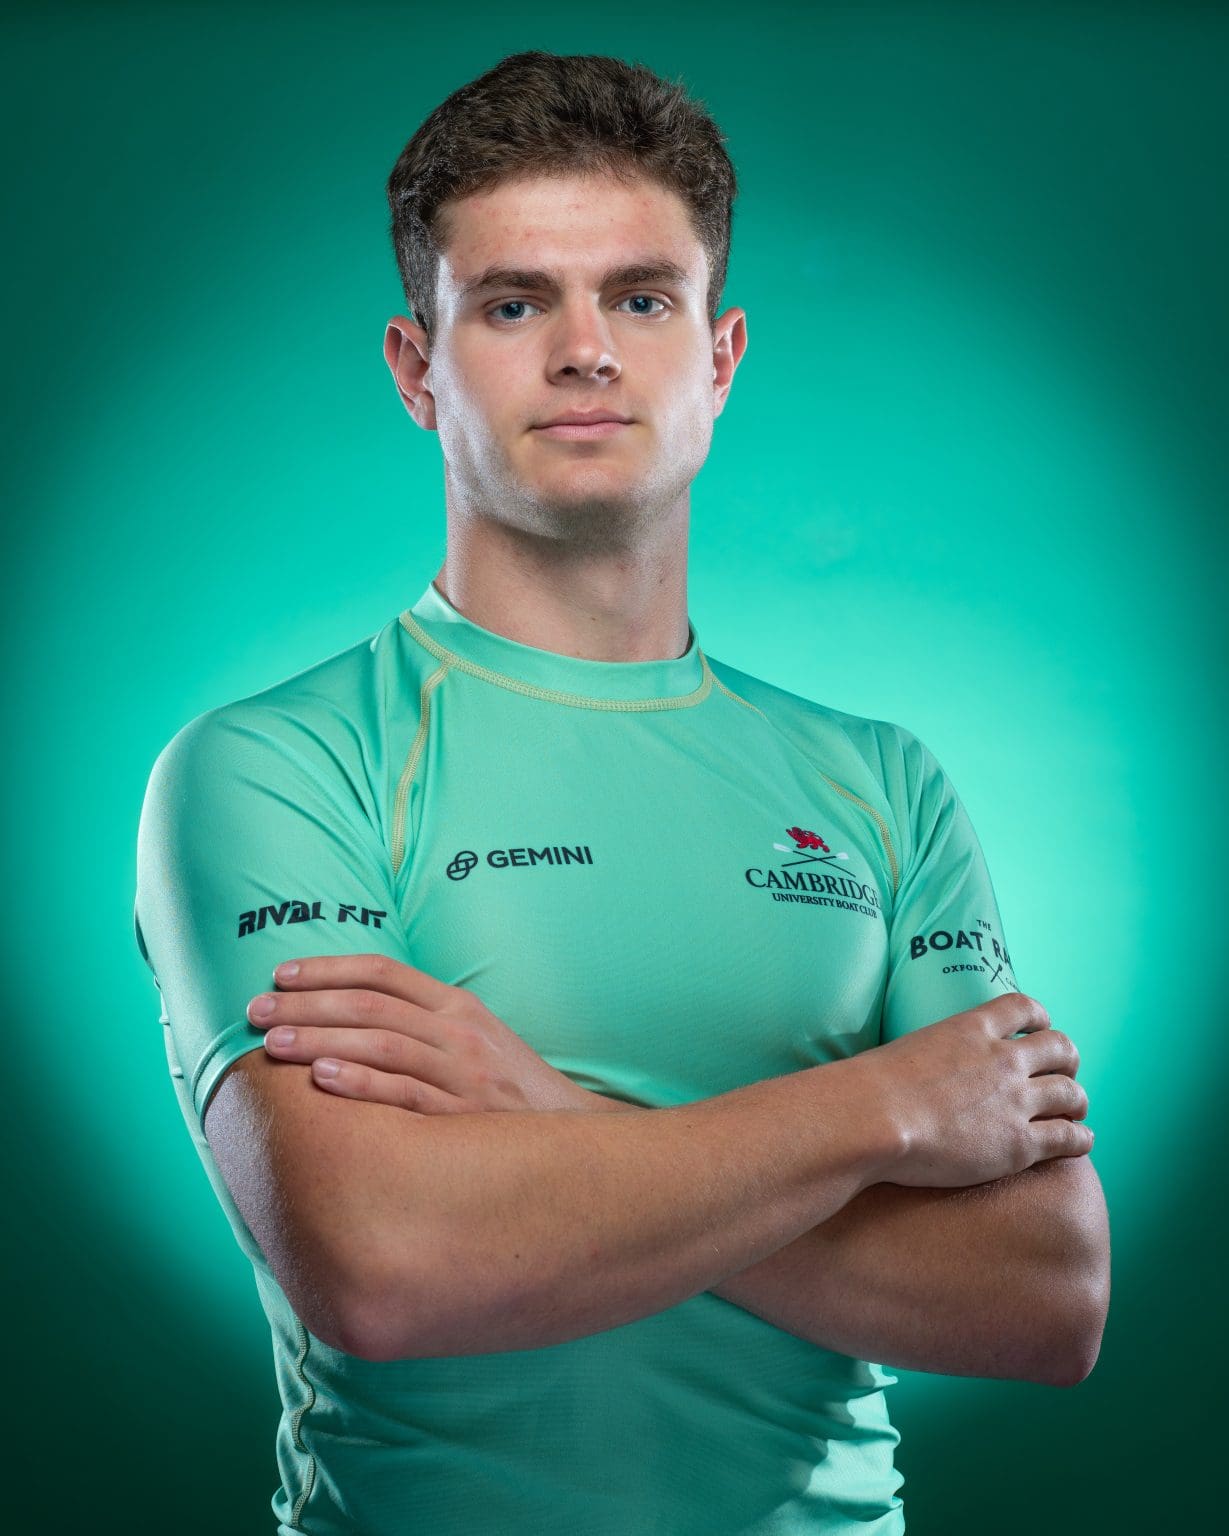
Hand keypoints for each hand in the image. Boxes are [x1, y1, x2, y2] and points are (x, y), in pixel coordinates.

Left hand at [246, 953, 596, 1114]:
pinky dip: (361, 1082)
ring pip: (381, 1043)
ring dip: (320, 1039)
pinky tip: (322, 1079)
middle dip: (307, 1003)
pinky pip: (404, 1094)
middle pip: (371, 1005)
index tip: (281, 974)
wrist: (571, 1131)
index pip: (384, 972)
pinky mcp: (464, 1115)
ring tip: (273, 1042)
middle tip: (256, 1009)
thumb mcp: (475, 1037)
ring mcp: (462, 1072)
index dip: (328, 968)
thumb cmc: (508, 1087)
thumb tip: (350, 1012)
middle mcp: (458, 1031)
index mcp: (457, 1005)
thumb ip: (423, 1021)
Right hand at [851, 992, 1092, 1187]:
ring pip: (1071, 1093)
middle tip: (1064, 1074)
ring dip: (1078, 1101)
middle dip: (1067, 1060)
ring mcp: (1015, 1101)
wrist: (874, 1118)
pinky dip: (1081, 1138)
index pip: (1022, 1007)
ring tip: (1075, 1111)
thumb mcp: (905, 1049)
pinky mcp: (1019, 1144)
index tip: (1040, 1028)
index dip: (1039, 1018)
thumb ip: (929, 1054)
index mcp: (972, 1029)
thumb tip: (916, 1069)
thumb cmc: (870, 1087)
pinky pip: (1069, 1137)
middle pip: (1059, 1048)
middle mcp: (1002, 1059)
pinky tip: (1080, 1142)